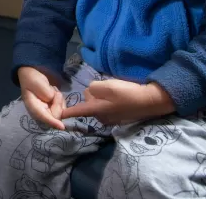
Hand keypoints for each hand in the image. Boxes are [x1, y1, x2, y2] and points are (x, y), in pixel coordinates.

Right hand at [17, 66, 65, 130]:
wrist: (32, 76)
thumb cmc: (32, 80)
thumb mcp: (37, 84)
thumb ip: (46, 94)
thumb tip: (54, 101)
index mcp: (33, 108)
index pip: (44, 117)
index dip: (53, 122)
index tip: (62, 126)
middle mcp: (41, 113)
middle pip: (56, 115)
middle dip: (58, 102)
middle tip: (54, 91)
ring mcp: (47, 111)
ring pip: (61, 111)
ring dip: (59, 100)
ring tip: (52, 90)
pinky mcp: (52, 109)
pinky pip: (62, 108)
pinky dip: (61, 100)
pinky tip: (54, 92)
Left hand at [59, 80, 175, 125]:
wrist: (151, 101)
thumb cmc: (127, 93)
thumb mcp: (106, 86)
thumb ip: (93, 88)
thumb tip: (90, 92)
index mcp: (96, 110)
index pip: (76, 111)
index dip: (65, 112)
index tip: (54, 116)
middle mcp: (101, 117)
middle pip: (88, 103)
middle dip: (93, 95)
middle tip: (107, 88)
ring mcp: (110, 119)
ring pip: (98, 103)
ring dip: (102, 97)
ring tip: (116, 92)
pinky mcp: (118, 117)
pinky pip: (107, 106)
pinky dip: (110, 101)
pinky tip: (121, 97)